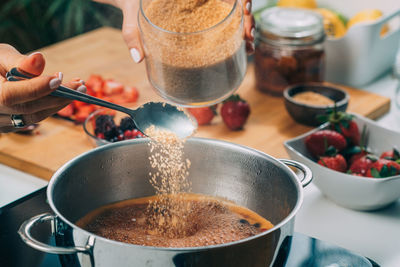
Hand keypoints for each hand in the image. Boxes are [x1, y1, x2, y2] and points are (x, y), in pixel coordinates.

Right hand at [0, 44, 85, 132]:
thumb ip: (19, 61)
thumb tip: (40, 59)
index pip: (12, 95)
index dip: (37, 88)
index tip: (59, 78)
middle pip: (29, 108)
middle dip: (58, 96)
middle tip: (81, 85)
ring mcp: (1, 123)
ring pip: (36, 116)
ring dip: (60, 102)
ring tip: (78, 87)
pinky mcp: (10, 126)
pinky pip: (35, 118)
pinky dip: (51, 106)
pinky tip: (64, 94)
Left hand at [94, 0, 255, 61]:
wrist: (130, 0)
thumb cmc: (131, 1)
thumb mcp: (131, 12)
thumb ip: (132, 32)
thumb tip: (138, 58)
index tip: (245, 8)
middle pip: (233, 2)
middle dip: (247, 18)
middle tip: (248, 37)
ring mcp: (204, 7)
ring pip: (232, 14)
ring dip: (244, 28)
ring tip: (248, 47)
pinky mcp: (202, 18)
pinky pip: (222, 24)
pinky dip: (234, 35)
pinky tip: (241, 48)